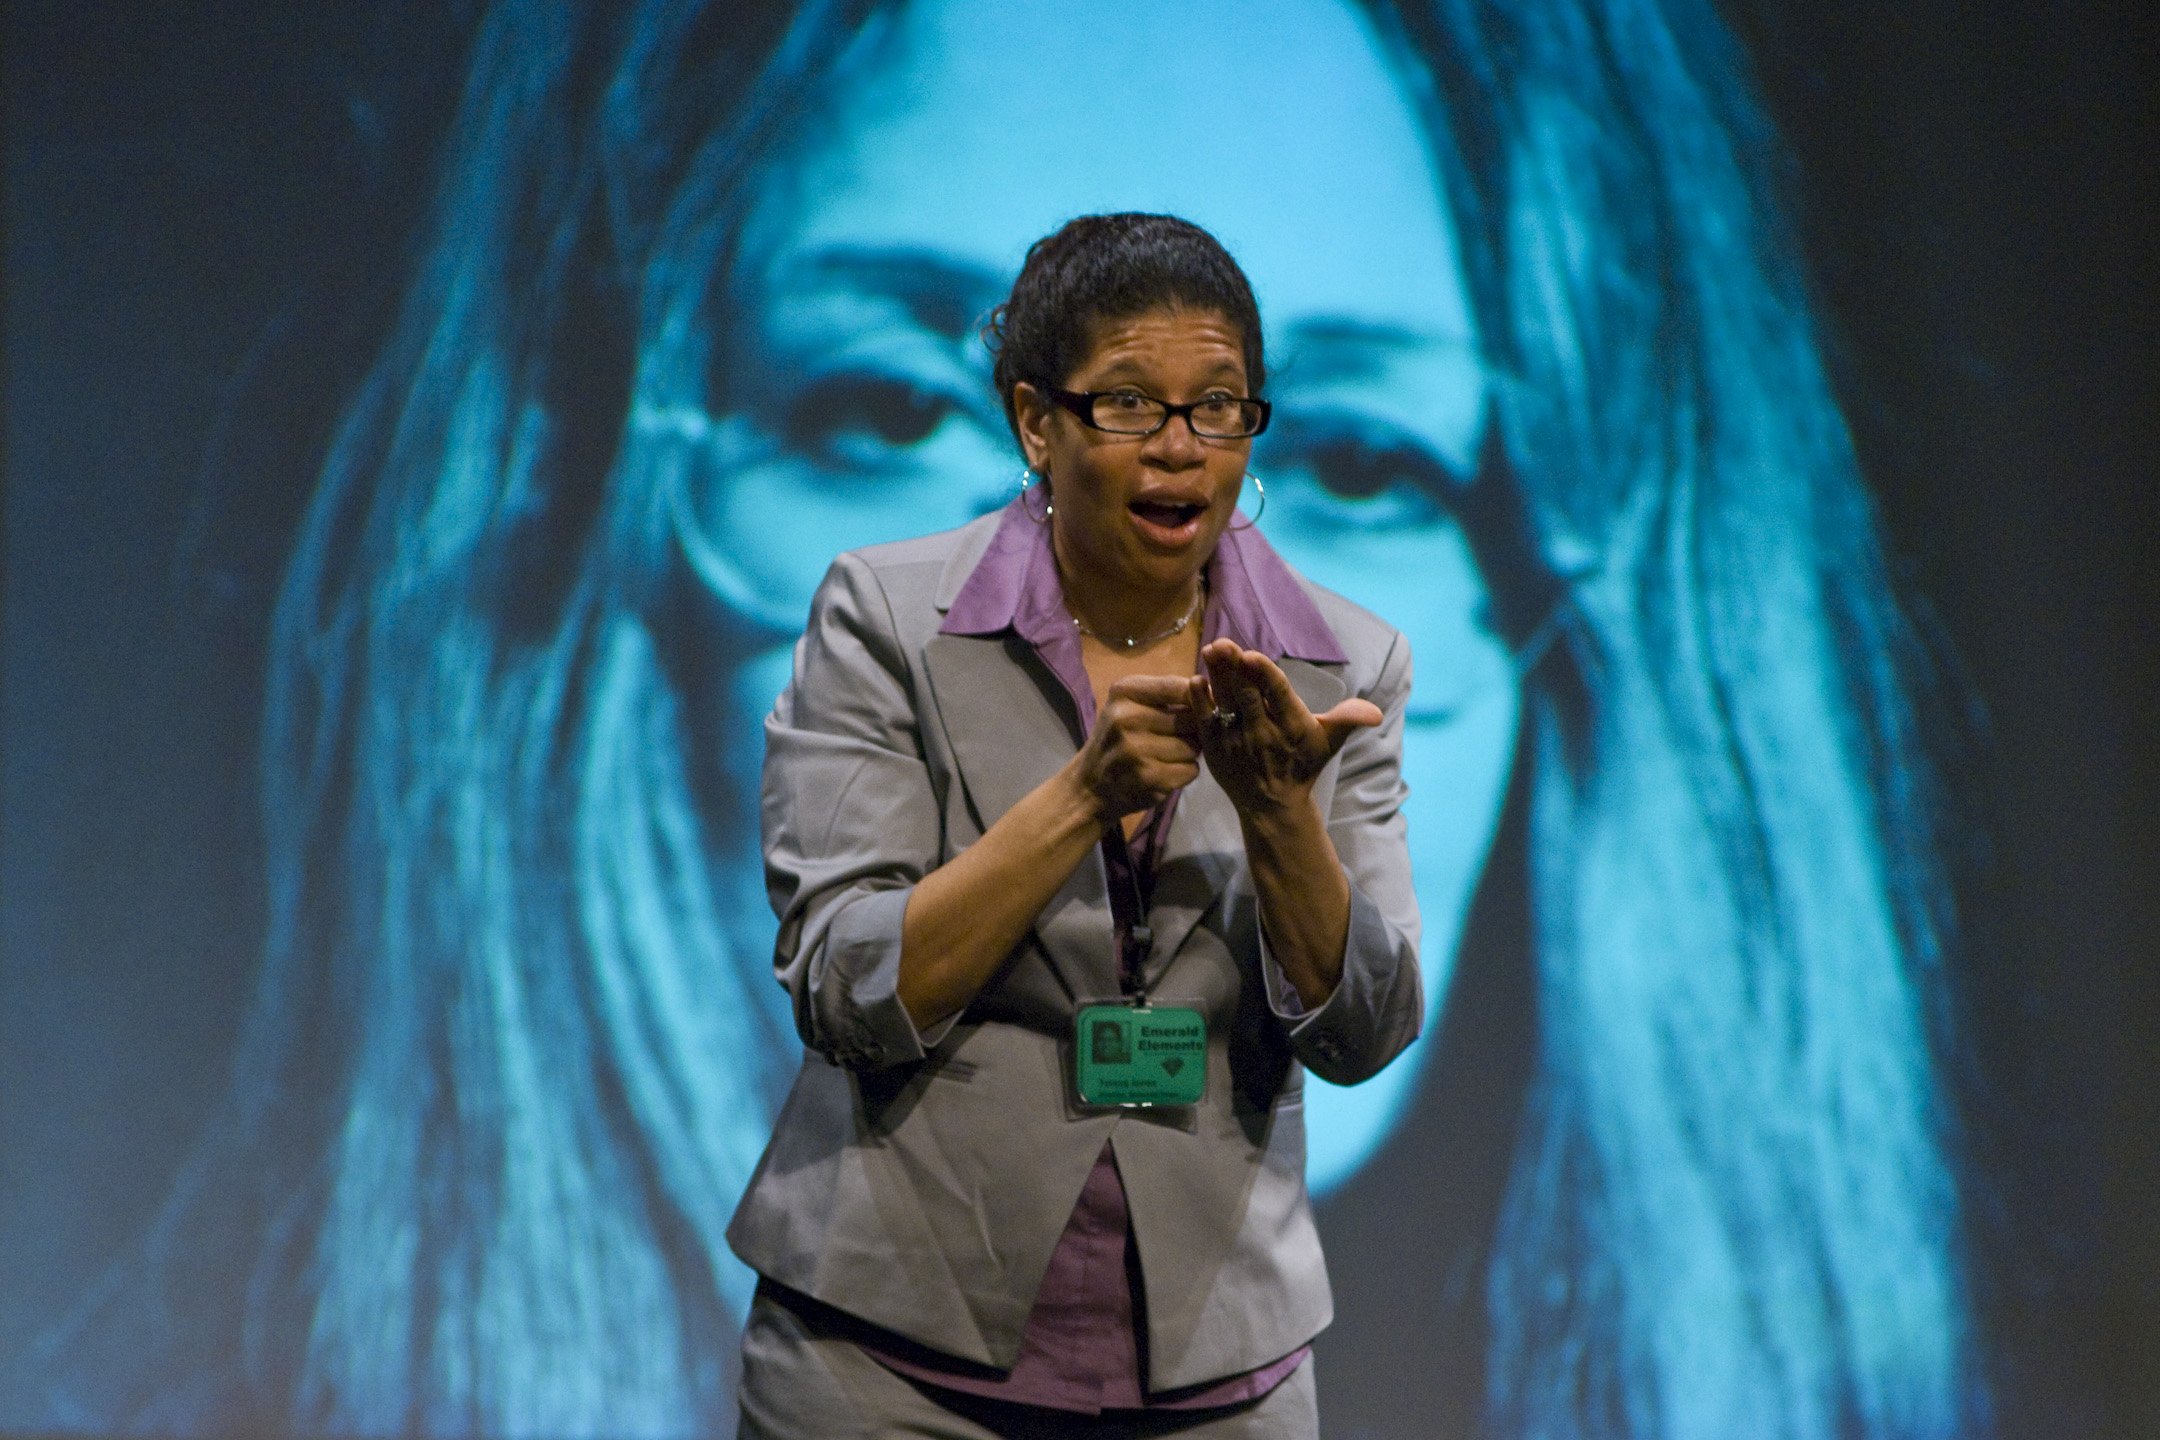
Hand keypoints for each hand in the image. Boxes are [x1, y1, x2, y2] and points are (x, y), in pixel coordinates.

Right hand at [1072, 674, 1203, 822]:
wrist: (1091, 785)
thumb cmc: (1118, 737)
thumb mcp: (1131, 704)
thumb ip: (1168, 692)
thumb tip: (1209, 689)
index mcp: (1124, 692)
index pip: (1181, 687)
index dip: (1199, 699)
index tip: (1200, 706)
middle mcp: (1126, 718)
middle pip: (1193, 719)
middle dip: (1193, 729)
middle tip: (1174, 736)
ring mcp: (1136, 751)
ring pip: (1194, 747)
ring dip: (1189, 753)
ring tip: (1165, 755)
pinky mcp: (1148, 779)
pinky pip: (1190, 770)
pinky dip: (1184, 772)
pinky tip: (1164, 772)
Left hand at [1191, 639, 1381, 816]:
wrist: (1273, 805)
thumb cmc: (1303, 763)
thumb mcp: (1330, 742)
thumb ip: (1348, 720)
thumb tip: (1375, 713)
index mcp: (1292, 726)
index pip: (1277, 695)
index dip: (1263, 675)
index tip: (1251, 656)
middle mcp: (1263, 734)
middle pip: (1246, 695)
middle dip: (1234, 669)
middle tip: (1222, 644)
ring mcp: (1236, 742)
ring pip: (1224, 703)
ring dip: (1216, 676)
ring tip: (1211, 651)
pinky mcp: (1215, 748)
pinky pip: (1205, 721)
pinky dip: (1199, 702)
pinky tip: (1196, 680)